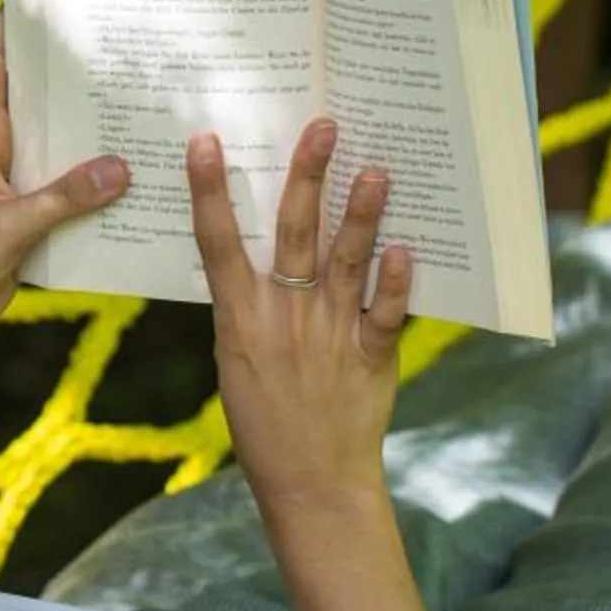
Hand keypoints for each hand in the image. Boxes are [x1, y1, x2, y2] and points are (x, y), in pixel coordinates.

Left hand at [0, 13, 128, 350]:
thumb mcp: (6, 226)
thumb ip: (63, 198)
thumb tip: (121, 168)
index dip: (17, 21)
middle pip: (37, 96)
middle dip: (76, 75)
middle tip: (127, 49)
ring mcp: (10, 183)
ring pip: (58, 146)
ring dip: (93, 135)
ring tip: (147, 110)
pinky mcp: (23, 219)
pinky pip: (66, 193)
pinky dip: (95, 187)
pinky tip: (135, 184)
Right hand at [188, 117, 412, 514]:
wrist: (310, 482)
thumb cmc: (267, 420)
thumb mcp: (237, 360)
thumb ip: (247, 305)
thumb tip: (257, 249)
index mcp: (241, 319)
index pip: (217, 243)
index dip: (210, 191)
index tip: (206, 142)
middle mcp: (284, 318)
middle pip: (292, 235)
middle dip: (306, 177)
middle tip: (323, 127)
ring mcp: (329, 336)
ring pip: (345, 264)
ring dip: (359, 215)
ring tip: (375, 172)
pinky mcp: (370, 358)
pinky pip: (385, 316)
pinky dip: (394, 283)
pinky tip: (404, 249)